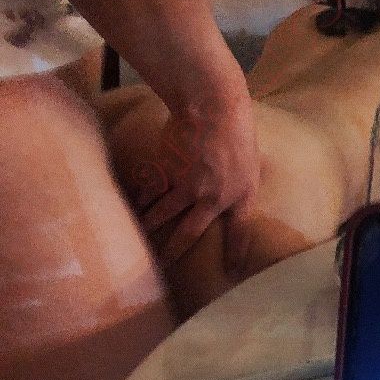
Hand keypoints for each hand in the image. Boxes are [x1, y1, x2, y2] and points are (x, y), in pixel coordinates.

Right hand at [142, 87, 259, 266]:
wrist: (212, 106)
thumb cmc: (237, 128)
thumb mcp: (251, 161)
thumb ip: (242, 183)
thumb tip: (238, 191)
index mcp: (239, 196)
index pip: (239, 232)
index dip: (235, 253)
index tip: (231, 272)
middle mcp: (211, 197)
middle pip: (189, 233)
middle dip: (174, 252)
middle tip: (163, 266)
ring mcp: (186, 186)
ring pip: (162, 215)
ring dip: (148, 230)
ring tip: (136, 244)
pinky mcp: (166, 170)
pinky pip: (148, 192)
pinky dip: (137, 202)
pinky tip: (127, 211)